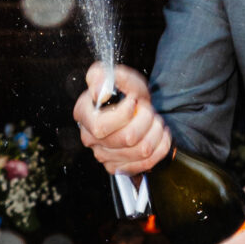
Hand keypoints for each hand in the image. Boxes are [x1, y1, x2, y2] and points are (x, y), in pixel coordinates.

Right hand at [73, 62, 171, 179]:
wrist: (136, 108)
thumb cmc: (124, 93)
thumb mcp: (118, 76)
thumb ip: (104, 76)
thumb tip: (99, 90)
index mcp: (84, 115)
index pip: (101, 127)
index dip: (125, 113)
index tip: (133, 101)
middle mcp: (90, 138)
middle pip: (127, 139)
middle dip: (146, 120)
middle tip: (148, 110)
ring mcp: (103, 155)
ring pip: (142, 151)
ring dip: (156, 132)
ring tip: (155, 121)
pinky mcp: (118, 167)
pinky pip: (148, 163)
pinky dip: (161, 146)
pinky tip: (159, 135)